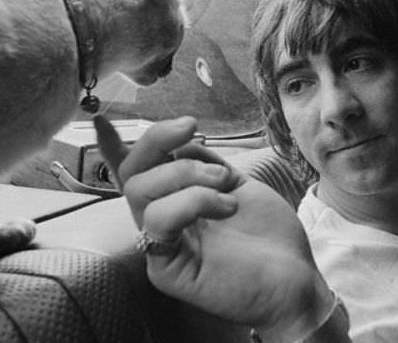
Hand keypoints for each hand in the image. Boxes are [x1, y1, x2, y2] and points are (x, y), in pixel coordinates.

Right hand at [94, 115, 338, 339]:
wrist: (296, 277)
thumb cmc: (269, 235)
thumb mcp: (237, 182)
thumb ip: (203, 162)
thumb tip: (180, 141)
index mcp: (176, 199)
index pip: (137, 171)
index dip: (113, 147)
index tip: (101, 121)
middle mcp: (163, 219)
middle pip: (132, 173)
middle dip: (158, 140)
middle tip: (192, 128)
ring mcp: (161, 244)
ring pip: (139, 191)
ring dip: (185, 173)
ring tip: (224, 183)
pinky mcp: (166, 268)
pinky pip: (157, 220)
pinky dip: (191, 202)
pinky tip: (224, 207)